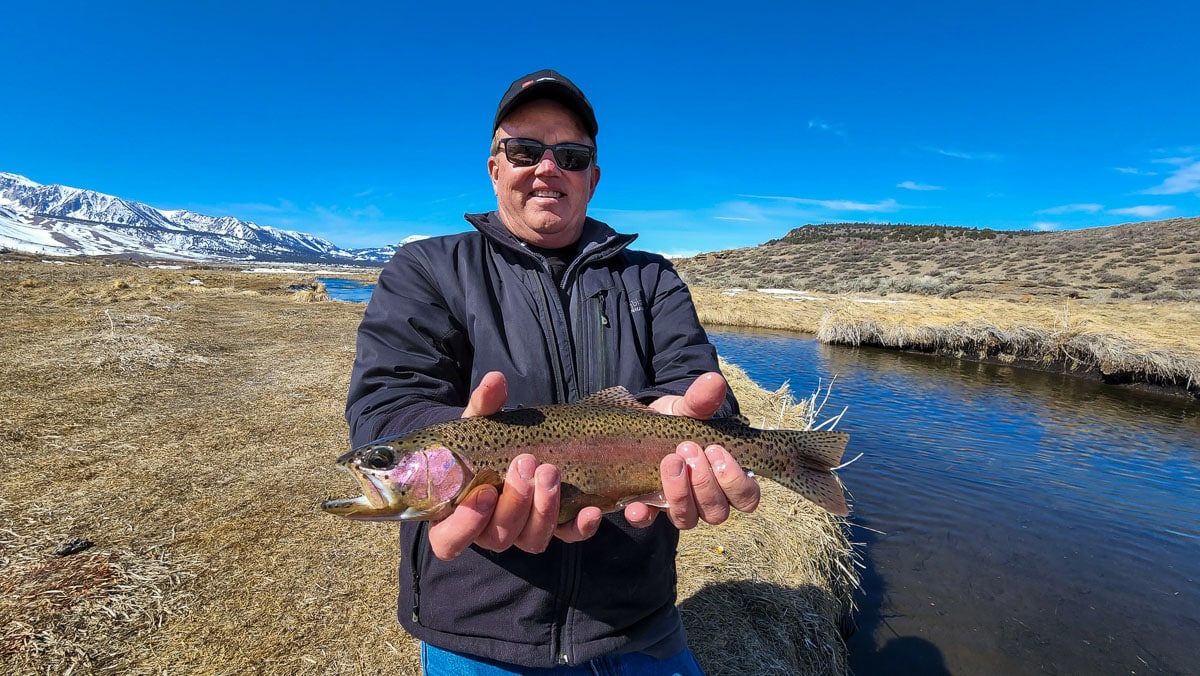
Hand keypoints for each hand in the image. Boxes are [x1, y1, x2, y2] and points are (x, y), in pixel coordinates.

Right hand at [426, 372, 602, 559]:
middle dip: (515, 503)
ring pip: (533, 540)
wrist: (516, 446)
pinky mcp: (554, 528)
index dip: (465, 524)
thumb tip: (495, 379)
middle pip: (499, 537)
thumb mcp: (482, 422)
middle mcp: (489, 531)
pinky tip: (591, 509)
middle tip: (526, 464)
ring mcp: (523, 532)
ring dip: (544, 510)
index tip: (485, 491)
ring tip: (551, 472)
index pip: (449, 540)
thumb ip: (485, 405)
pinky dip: (580, 527)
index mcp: (456, 514)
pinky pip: (568, 536)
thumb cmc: (488, 440)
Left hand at [625, 372, 761, 529]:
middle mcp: (708, 501)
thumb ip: (701, 400)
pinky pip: (648, 521)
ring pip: (687, 519)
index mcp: (727, 480)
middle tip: (687, 449)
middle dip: (703, 482)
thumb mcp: (688, 409)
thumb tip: (714, 380)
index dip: (735, 480)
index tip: (716, 450)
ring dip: (680, 493)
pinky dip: (642, 514)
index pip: (746, 498)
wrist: (643, 426)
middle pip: (717, 512)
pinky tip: (635, 504)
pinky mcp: (649, 508)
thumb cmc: (677, 422)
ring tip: (669, 461)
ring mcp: (679, 507)